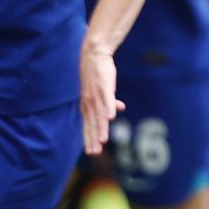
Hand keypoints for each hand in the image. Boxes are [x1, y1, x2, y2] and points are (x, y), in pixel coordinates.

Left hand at [79, 40, 122, 154]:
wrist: (94, 55)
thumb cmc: (98, 74)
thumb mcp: (102, 90)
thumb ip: (110, 102)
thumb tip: (121, 109)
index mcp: (87, 105)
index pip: (88, 126)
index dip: (89, 139)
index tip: (91, 152)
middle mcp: (89, 103)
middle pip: (92, 124)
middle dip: (93, 139)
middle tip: (95, 153)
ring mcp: (97, 95)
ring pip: (100, 115)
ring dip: (101, 128)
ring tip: (103, 141)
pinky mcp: (104, 86)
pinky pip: (107, 99)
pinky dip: (110, 108)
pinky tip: (112, 117)